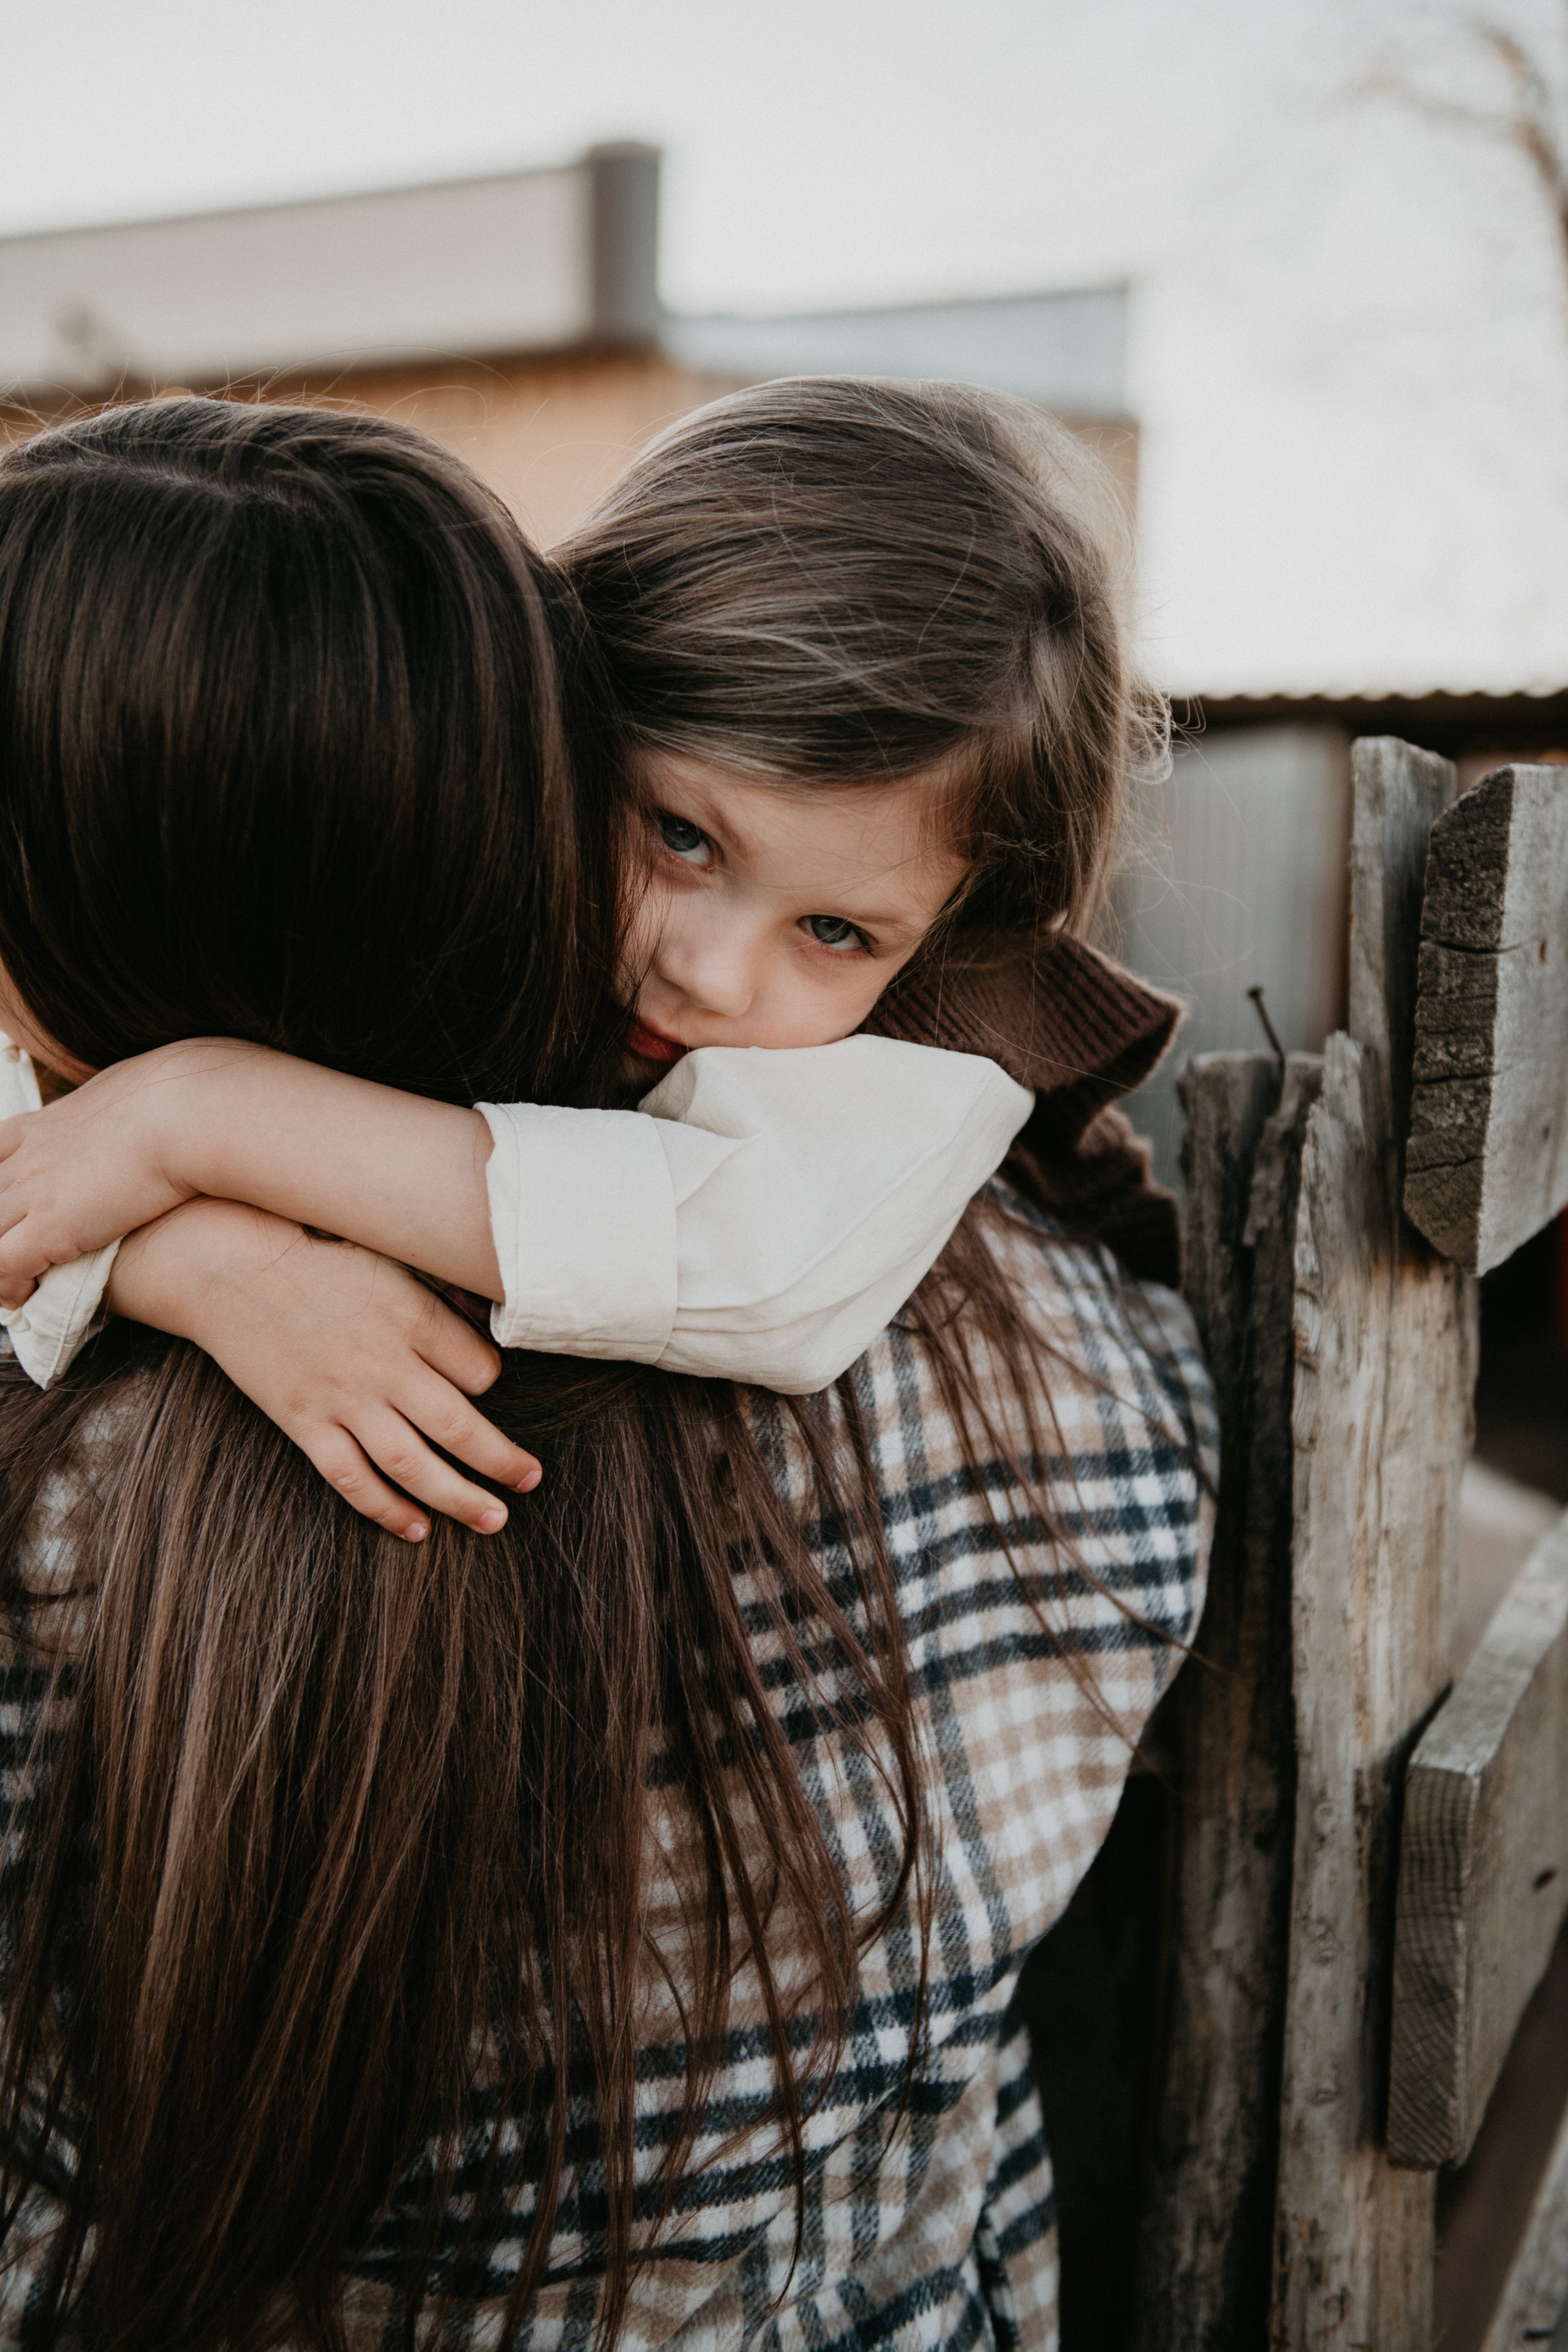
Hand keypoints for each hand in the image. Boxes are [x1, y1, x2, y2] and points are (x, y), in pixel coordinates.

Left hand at [0, 1039, 238, 1306]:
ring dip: (1, 1264)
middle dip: (1, 1226)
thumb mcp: (132, 1091)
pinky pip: (3, 1266)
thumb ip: (117, 1109)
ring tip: (15, 1285)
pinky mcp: (51, 1226)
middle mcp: (28, 1158)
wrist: (186, 1113)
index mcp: (45, 1124)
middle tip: (18, 1251)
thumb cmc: (178, 1100)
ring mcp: (34, 1191)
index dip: (3, 1183)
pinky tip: (28, 1295)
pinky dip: (9, 1286)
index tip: (17, 1206)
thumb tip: (138, 1105)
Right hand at [109, 1198, 538, 1540]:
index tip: (490, 1391)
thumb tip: (490, 1323)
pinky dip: (386, 1510)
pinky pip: (351, 1479)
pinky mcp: (304, 1422)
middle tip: (531, 1481)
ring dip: (459, 1499)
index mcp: (414, 1318)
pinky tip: (416, 1529)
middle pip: (461, 1428)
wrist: (229, 1265)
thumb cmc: (317, 1254)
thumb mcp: (391, 1259)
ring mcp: (343, 1399)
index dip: (494, 1385)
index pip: (482, 1372)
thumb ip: (442, 1295)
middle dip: (503, 1462)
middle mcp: (385, 1365)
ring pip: (413, 1465)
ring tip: (493, 1520)